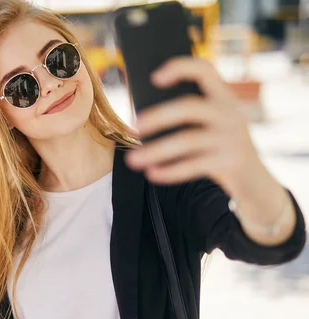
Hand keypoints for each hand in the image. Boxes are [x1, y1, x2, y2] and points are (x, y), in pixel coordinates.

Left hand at [125, 57, 262, 193]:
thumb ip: (187, 115)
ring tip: (132, 159)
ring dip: (155, 150)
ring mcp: (231, 138)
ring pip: (187, 141)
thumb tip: (142, 117)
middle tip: (134, 126)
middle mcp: (229, 113)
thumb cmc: (219, 146)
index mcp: (223, 96)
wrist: (255, 180)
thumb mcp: (211, 124)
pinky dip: (169, 171)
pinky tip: (152, 173)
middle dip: (158, 116)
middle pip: (188, 107)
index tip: (154, 77)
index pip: (204, 70)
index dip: (180, 68)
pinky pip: (193, 166)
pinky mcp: (230, 162)